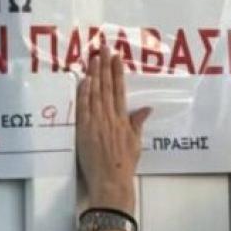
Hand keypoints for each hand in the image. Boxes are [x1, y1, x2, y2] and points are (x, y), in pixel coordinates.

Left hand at [76, 44, 151, 212]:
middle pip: (107, 87)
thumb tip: (146, 108)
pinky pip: (84, 108)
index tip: (117, 58)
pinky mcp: (84, 130)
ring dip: (94, 75)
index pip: (120, 90)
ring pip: (95, 94)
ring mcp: (96, 123)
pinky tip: (84, 80)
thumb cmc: (125, 164)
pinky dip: (84, 93)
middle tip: (103, 49)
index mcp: (123, 119)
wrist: (111, 180)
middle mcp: (110, 117)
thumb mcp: (136, 143)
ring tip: (93, 59)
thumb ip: (138, 123)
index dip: (118, 72)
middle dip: (105, 66)